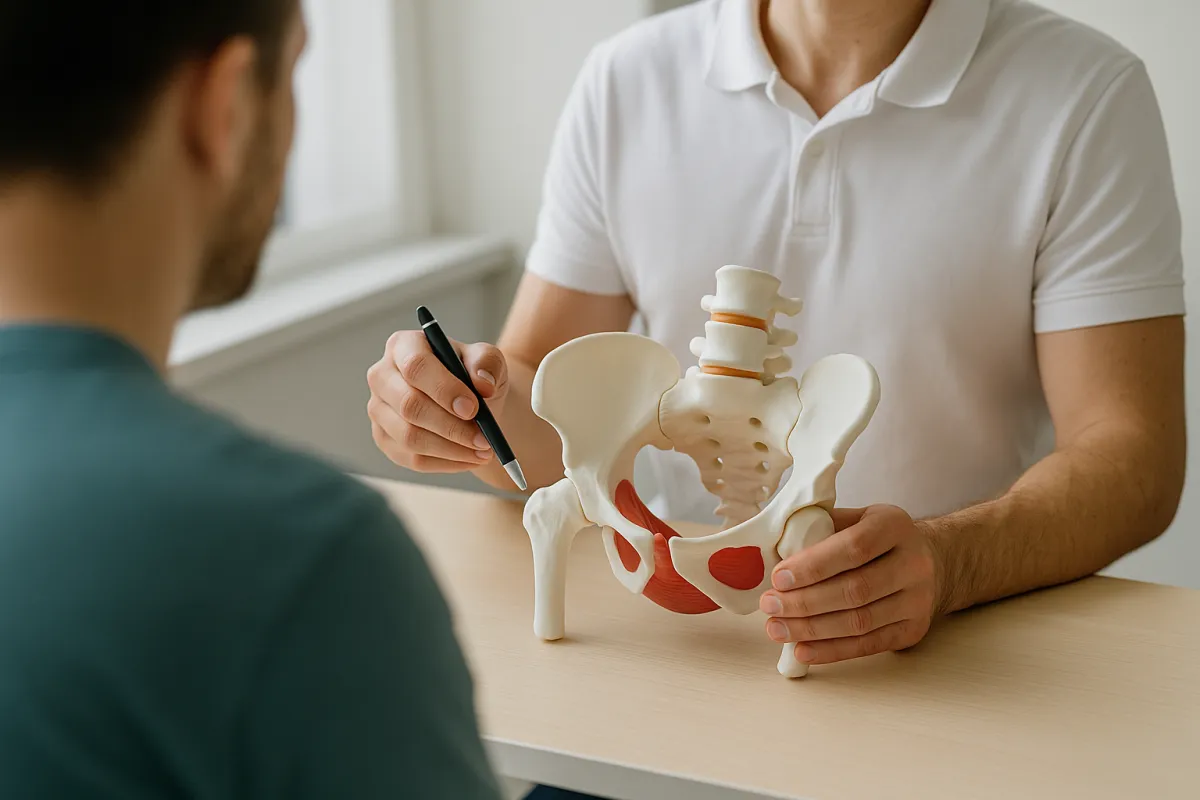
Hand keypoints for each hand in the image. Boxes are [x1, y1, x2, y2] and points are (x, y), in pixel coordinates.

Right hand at [366, 330, 508, 473]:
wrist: (468, 400)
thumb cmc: (472, 374)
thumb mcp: (487, 359)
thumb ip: (487, 363)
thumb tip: (483, 384)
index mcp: (403, 346)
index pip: (415, 366)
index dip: (443, 389)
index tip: (472, 408)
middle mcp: (382, 376)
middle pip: (409, 405)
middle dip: (451, 426)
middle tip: (484, 439)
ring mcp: (378, 410)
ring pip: (410, 437)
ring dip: (452, 449)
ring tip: (484, 450)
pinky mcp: (384, 439)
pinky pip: (412, 459)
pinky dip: (446, 462)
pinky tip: (470, 458)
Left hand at [759, 505, 942, 665]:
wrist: (933, 561)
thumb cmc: (878, 539)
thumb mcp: (856, 518)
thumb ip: (821, 528)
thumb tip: (774, 549)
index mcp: (894, 525)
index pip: (853, 548)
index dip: (813, 566)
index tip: (778, 578)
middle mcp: (913, 562)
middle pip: (855, 590)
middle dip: (805, 602)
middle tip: (770, 606)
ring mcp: (917, 600)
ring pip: (860, 622)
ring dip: (812, 629)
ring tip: (777, 629)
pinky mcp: (913, 629)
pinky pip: (868, 645)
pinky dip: (831, 651)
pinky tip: (802, 649)